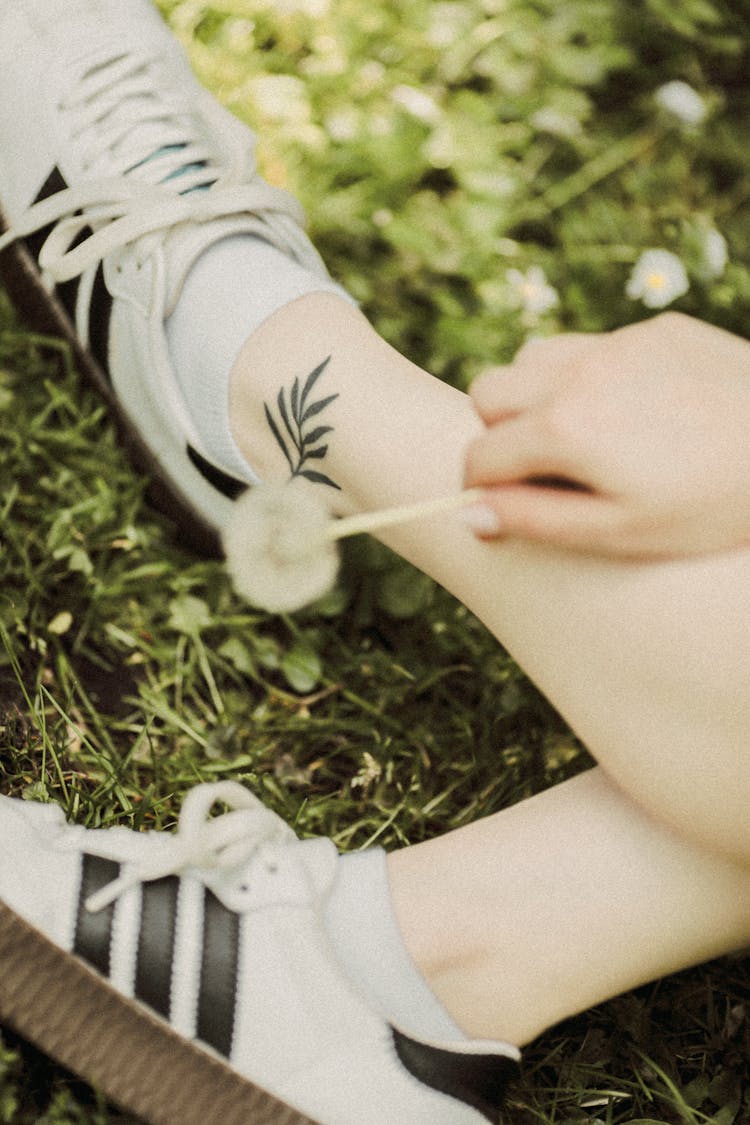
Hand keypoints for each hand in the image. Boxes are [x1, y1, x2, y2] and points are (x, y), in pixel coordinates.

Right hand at [464, 313, 749, 557]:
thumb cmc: (714, 505)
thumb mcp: (620, 532)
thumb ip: (534, 521)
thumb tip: (468, 515)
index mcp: (565, 428)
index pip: (480, 454)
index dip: (478, 488)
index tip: (500, 507)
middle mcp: (580, 373)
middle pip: (488, 391)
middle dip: (496, 432)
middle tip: (538, 468)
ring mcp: (619, 343)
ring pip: (532, 357)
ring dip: (534, 396)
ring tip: (577, 436)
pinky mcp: (656, 329)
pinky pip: (590, 344)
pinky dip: (586, 376)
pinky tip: (631, 411)